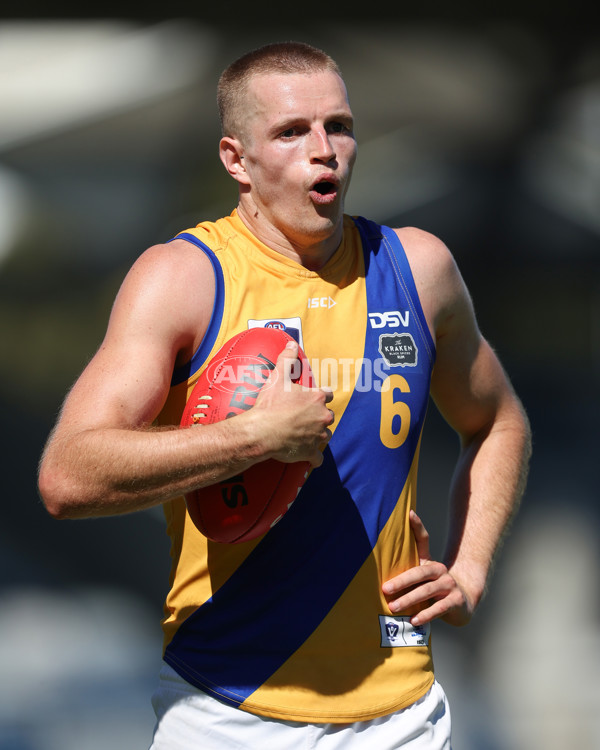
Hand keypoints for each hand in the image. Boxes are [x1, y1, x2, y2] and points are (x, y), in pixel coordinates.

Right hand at [253, 340, 333, 466]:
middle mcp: (322, 416)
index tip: (313, 398)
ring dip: (318, 435)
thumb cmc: (270, 404)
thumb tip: (292, 343)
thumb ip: (287, 359)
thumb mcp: (277, 377)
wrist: (262, 431)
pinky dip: (314, 458)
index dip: (320, 396)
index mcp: (317, 398)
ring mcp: (318, 436)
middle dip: (320, 416)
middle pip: (328, 416)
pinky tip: (309, 457)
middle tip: (305, 417)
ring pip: (325, 436)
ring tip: (305, 435)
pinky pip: (317, 458)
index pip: (328, 394)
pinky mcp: (311, 452)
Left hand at [381, 511, 473, 626]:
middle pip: (420, 573)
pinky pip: (439, 609)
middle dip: (401, 581)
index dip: (417, 526)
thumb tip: (380, 562)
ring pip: (427, 591)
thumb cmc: (434, 588)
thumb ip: (407, 568)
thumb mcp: (422, 576)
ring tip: (393, 608)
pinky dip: (426, 615)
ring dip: (409, 600)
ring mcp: (450, 585)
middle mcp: (440, 570)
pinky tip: (414, 620)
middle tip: (385, 589)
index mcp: (430, 561)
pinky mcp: (456, 602)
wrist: (462, 603)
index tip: (409, 513)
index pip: (423, 540)